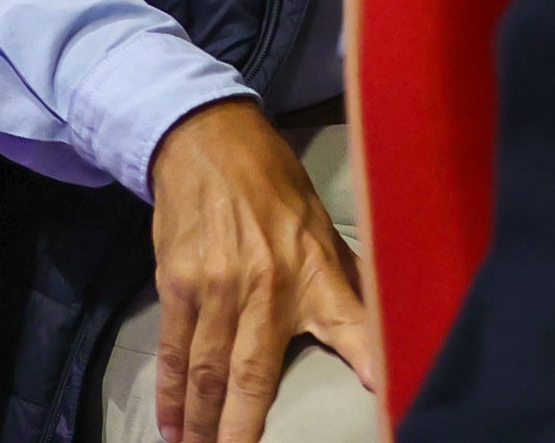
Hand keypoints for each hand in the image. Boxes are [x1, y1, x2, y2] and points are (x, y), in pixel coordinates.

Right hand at [147, 100, 373, 442]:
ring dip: (203, 423)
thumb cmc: (275, 187)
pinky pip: (175, 350)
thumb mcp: (321, 228)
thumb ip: (345, 282)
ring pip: (208, 373)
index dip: (368, 354)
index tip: (382, 389)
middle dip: (242, 430)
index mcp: (314, 270)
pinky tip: (172, 425)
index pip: (351, 320)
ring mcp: (217, 287)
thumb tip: (380, 324)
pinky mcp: (178, 283)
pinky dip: (172, 392)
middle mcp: (266, 285)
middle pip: (252, 376)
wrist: (207, 142)